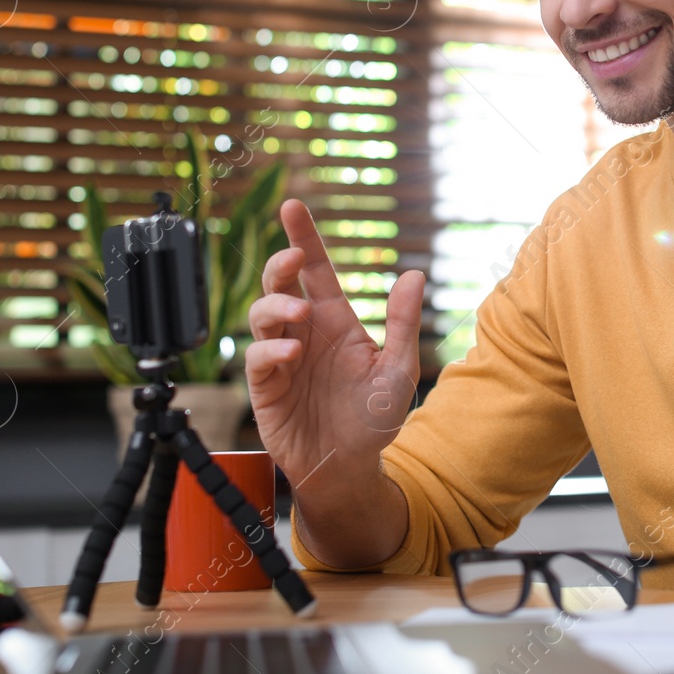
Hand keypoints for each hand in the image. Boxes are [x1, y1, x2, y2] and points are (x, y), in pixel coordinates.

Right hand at [245, 199, 424, 497]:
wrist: (348, 467)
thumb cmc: (373, 419)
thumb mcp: (399, 371)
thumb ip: (403, 324)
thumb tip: (415, 275)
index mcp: (335, 321)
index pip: (316, 270)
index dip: (304, 237)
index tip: (292, 205)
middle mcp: (306, 331)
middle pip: (281, 283)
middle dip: (281, 262)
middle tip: (295, 256)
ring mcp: (282, 356)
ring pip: (262, 313)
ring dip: (277, 304)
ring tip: (299, 311)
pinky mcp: (266, 385)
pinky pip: (258, 357)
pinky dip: (271, 348)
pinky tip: (293, 351)